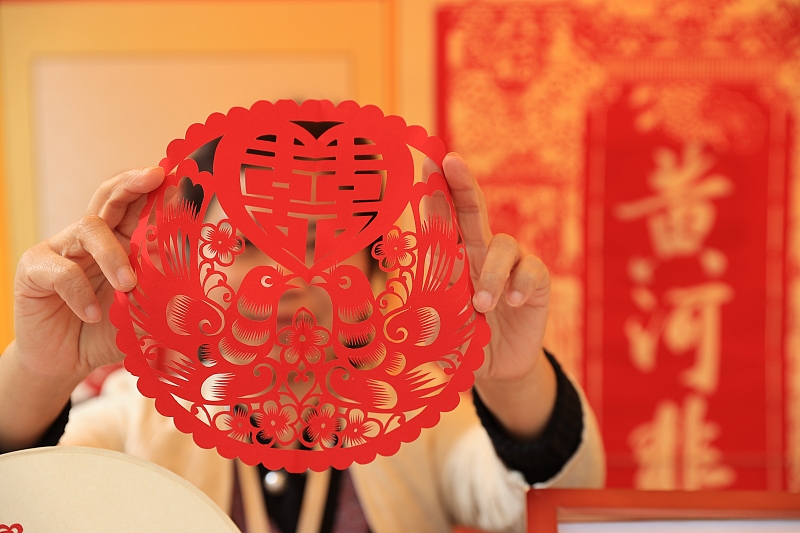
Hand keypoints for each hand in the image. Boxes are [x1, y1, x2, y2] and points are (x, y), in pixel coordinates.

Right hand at [13, 167, 164, 379]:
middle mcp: (92, 238)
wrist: (66, 362)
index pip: (139, 206)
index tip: (181, 177)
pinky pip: (61, 270)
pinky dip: (80, 293)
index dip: (158, 190)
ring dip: (113, 255)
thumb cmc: (108, 331)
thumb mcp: (144, 313)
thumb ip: (166, 296)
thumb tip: (204, 288)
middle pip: (110, 196)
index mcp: (121, 241)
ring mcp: (61, 249)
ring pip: (89, 228)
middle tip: (155, 176)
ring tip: (128, 286)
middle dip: (133, 182)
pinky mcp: (34, 269)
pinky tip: (92, 315)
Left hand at [440, 153, 555, 438]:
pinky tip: (512, 302)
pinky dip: (519, 285)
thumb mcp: (438, 330)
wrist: (498, 366)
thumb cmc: (462, 340)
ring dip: (491, 274)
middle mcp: (481, 252)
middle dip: (462, 183)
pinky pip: (531, 272)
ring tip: (481, 305)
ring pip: (503, 245)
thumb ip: (427, 320)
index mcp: (453, 257)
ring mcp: (511, 264)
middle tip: (451, 161)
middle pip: (472, 209)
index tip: (425, 163)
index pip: (442, 219)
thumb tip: (406, 318)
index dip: (434, 191)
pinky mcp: (535, 283)